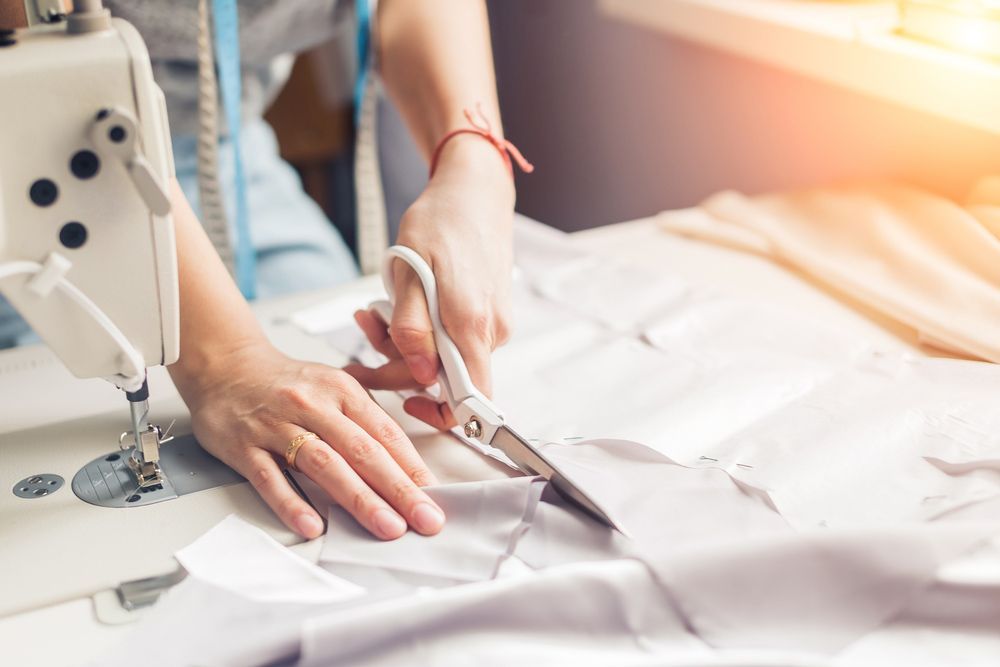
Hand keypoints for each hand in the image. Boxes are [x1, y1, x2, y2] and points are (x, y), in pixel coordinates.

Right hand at [178, 341, 444, 540]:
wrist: (225, 366)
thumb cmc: (287, 385)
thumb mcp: (333, 388)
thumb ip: (365, 421)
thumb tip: (405, 465)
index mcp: (341, 390)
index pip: (384, 433)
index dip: (412, 467)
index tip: (434, 496)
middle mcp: (313, 406)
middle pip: (362, 450)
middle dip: (398, 488)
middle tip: (423, 518)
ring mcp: (277, 426)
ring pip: (324, 464)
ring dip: (359, 498)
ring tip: (386, 526)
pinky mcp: (244, 446)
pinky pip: (270, 478)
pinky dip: (292, 502)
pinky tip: (312, 525)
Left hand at [346, 137, 515, 428]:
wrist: (474, 191)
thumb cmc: (441, 223)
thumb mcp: (410, 272)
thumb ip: (412, 328)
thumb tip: (419, 375)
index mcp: (472, 326)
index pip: (470, 401)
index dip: (439, 414)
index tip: (406, 403)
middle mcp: (490, 331)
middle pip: (445, 378)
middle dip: (398, 364)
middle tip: (362, 334)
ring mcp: (492, 322)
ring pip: (444, 355)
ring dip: (404, 342)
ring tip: (373, 310)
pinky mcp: (487, 312)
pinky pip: (452, 336)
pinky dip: (423, 328)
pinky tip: (400, 303)